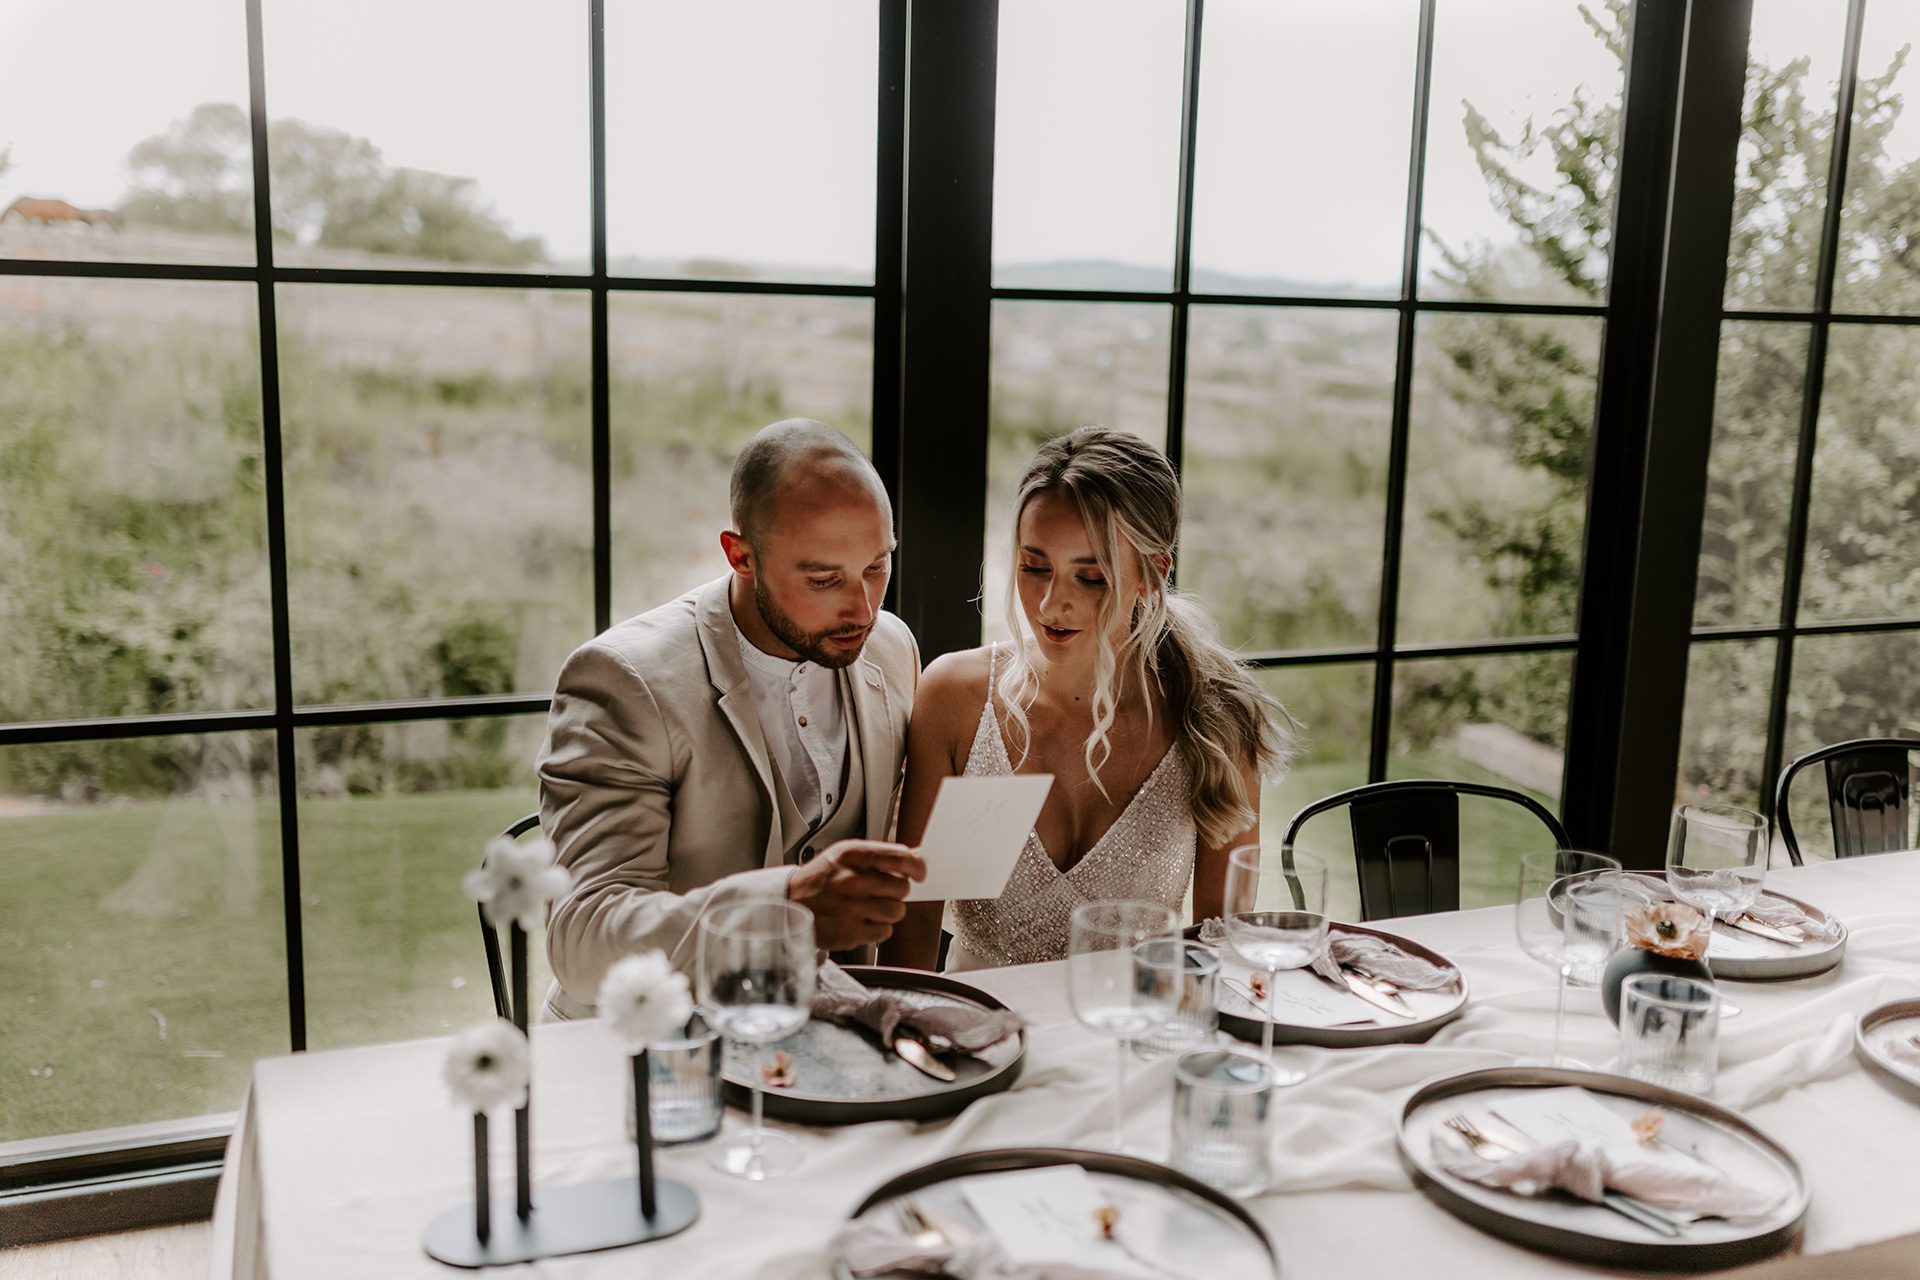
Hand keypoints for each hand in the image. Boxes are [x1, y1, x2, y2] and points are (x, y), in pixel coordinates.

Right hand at [786, 840, 926, 949]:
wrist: (788, 904)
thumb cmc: (819, 879)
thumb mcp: (844, 856)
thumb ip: (878, 855)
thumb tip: (914, 856)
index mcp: (852, 856)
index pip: (901, 858)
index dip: (917, 867)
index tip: (919, 872)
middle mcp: (852, 880)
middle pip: (902, 887)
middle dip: (896, 890)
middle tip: (880, 891)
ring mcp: (851, 908)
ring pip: (897, 911)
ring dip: (888, 910)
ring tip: (869, 907)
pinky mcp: (850, 932)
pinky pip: (885, 931)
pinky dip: (877, 928)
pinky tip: (862, 920)